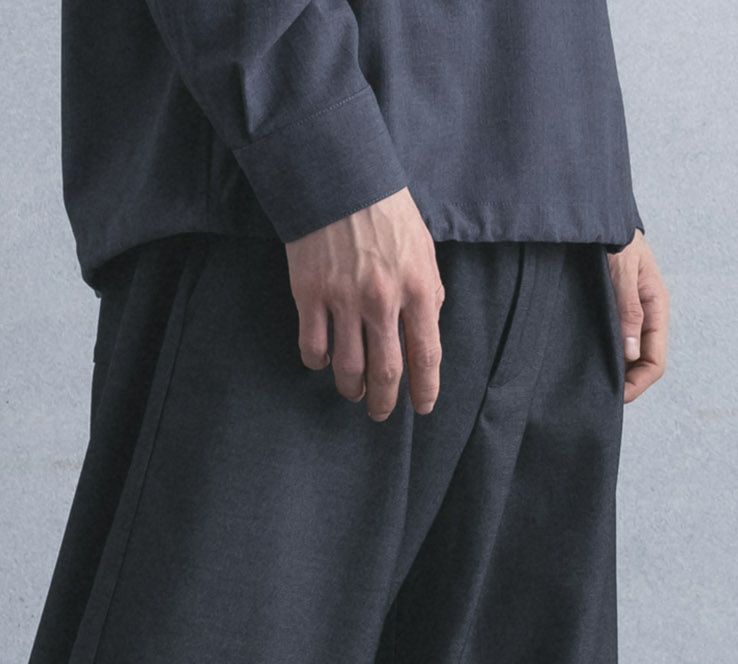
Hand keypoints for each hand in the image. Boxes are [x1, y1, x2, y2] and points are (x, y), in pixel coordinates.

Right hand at [286, 188, 444, 421]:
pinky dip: (318, 362)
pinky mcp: (309, 294)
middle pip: (386, 373)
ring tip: (354, 393)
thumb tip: (424, 333)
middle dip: (384, 403)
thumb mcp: (422, 248)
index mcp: (418, 287)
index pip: (426, 355)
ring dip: (351, 390)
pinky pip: (313, 348)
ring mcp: (343, 299)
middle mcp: (382, 299)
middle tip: (380, 413)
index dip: (425, 390)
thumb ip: (428, 291)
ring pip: (347, 369)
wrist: (338, 176)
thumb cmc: (385, 211)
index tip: (421, 407)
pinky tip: (324, 360)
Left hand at [607, 232, 667, 403]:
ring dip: (614, 373)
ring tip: (590, 385)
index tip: (614, 398)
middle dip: (625, 384)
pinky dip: (606, 358)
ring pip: (629, 358)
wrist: (601, 217)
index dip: (638, 385)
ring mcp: (631, 316)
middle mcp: (646, 316)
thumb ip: (628, 309)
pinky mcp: (615, 313)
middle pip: (642, 365)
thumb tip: (632, 353)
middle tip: (597, 398)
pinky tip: (587, 364)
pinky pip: (615, 343)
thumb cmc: (615, 238)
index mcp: (656, 308)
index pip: (655, 361)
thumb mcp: (623, 271)